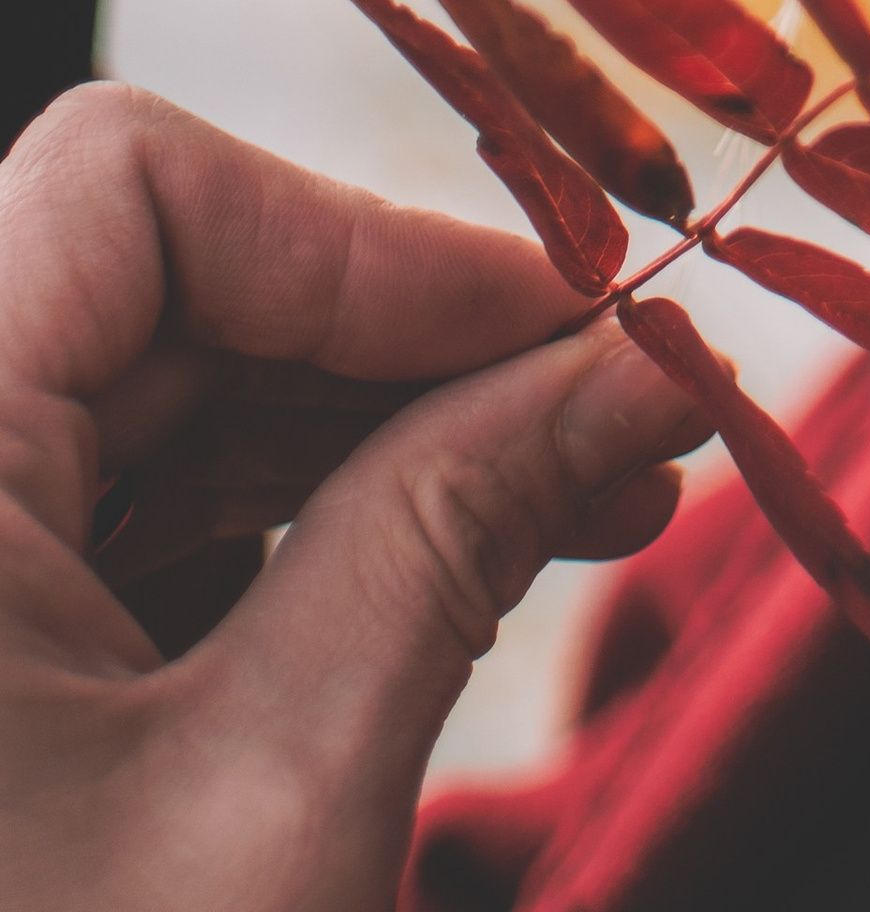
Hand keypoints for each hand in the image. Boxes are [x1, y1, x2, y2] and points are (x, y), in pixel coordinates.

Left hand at [0, 84, 709, 911]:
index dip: (364, 232)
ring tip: (580, 507)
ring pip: (151, 406)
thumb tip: (632, 363)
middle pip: (152, 291)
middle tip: (620, 410)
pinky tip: (449, 576)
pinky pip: (119, 527)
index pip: (130, 190)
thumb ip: (456, 533)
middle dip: (401, 340)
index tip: (571, 318)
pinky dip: (288, 533)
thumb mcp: (278, 797)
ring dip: (370, 436)